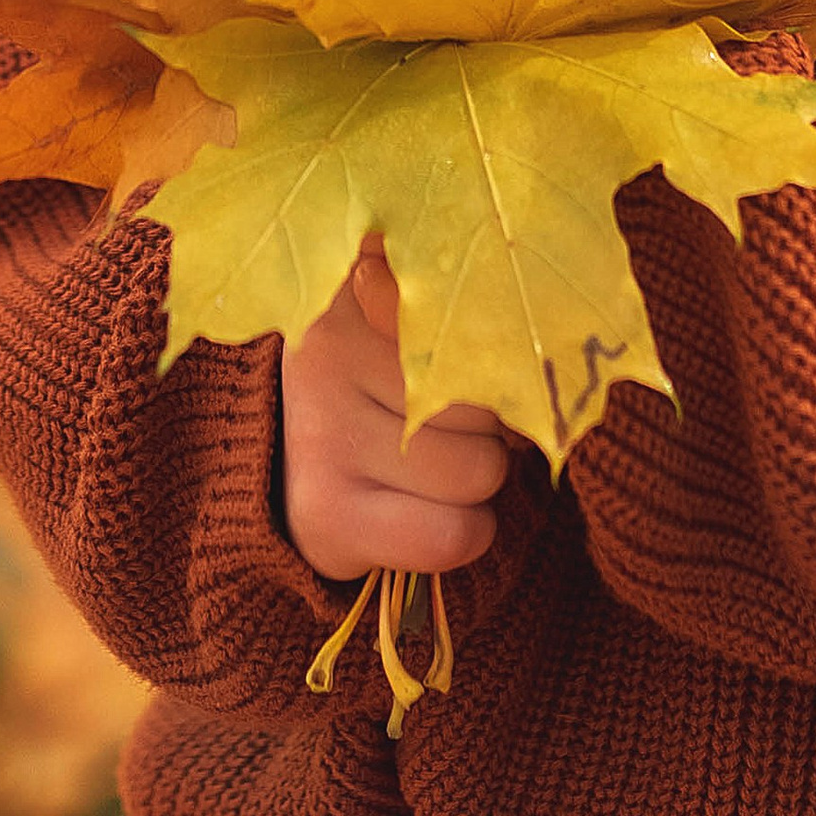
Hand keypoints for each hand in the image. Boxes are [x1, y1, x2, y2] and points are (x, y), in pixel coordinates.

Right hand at [279, 243, 511, 580]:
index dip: (501, 348)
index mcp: (362, 281)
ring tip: (430, 466)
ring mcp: (324, 434)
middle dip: (489, 423)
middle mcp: (331, 349)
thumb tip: (531, 300)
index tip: (482, 356)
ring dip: (476, 479)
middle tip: (442, 423)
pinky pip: (453, 534)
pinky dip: (462, 531)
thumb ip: (465, 301)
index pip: (481, 309)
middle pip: (493, 398)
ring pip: (482, 470)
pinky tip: (427, 513)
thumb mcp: (415, 321)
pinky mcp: (327, 515)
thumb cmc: (380, 381)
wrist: (284, 464)